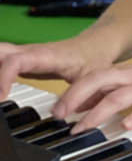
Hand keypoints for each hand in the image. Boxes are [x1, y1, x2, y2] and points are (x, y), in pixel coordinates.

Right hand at [0, 37, 115, 101]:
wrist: (94, 45)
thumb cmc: (92, 58)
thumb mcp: (90, 79)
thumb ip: (75, 96)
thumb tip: (57, 115)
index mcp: (46, 55)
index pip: (16, 61)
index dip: (3, 77)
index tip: (1, 97)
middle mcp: (31, 52)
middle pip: (0, 53)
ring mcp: (25, 55)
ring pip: (0, 55)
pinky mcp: (23, 61)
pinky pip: (3, 62)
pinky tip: (0, 91)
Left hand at [53, 56, 131, 131]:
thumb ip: (110, 91)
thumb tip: (81, 104)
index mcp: (125, 72)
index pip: (91, 77)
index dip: (71, 92)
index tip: (56, 110)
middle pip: (99, 81)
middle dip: (76, 98)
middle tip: (61, 117)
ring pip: (118, 96)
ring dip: (97, 112)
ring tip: (83, 127)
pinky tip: (125, 126)